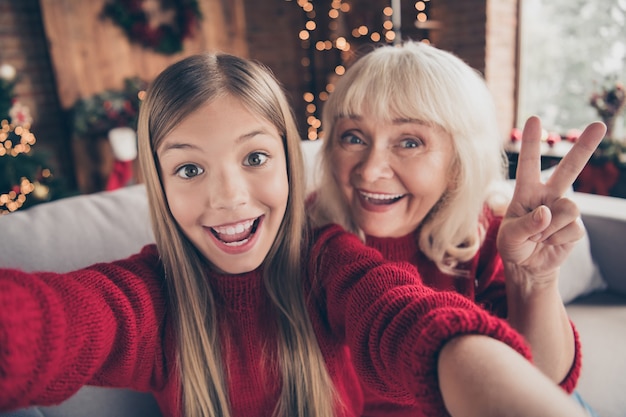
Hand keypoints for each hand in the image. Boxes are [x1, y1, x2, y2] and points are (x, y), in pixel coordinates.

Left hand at [497, 116, 605, 283]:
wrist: (527, 267)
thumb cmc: (513, 246)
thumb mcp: (509, 238)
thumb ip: (525, 225)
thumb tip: (547, 213)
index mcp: (526, 191)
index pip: (529, 165)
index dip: (532, 143)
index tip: (535, 119)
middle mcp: (547, 195)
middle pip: (568, 169)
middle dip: (584, 147)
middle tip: (600, 125)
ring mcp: (563, 210)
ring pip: (569, 209)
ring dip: (550, 228)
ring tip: (538, 237)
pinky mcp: (575, 227)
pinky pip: (572, 229)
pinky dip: (557, 240)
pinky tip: (549, 243)